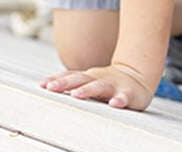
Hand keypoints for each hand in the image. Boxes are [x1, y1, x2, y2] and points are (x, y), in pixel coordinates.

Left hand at [42, 63, 156, 110]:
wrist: (137, 76)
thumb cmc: (108, 82)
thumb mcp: (89, 80)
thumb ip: (72, 82)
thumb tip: (45, 85)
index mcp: (88, 77)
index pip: (70, 76)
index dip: (57, 80)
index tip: (43, 85)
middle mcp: (99, 79)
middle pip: (80, 79)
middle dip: (65, 83)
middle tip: (51, 88)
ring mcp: (114, 85)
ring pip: (99, 86)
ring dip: (87, 90)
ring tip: (76, 95)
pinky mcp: (128, 93)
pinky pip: (124, 97)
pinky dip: (119, 100)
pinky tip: (114, 104)